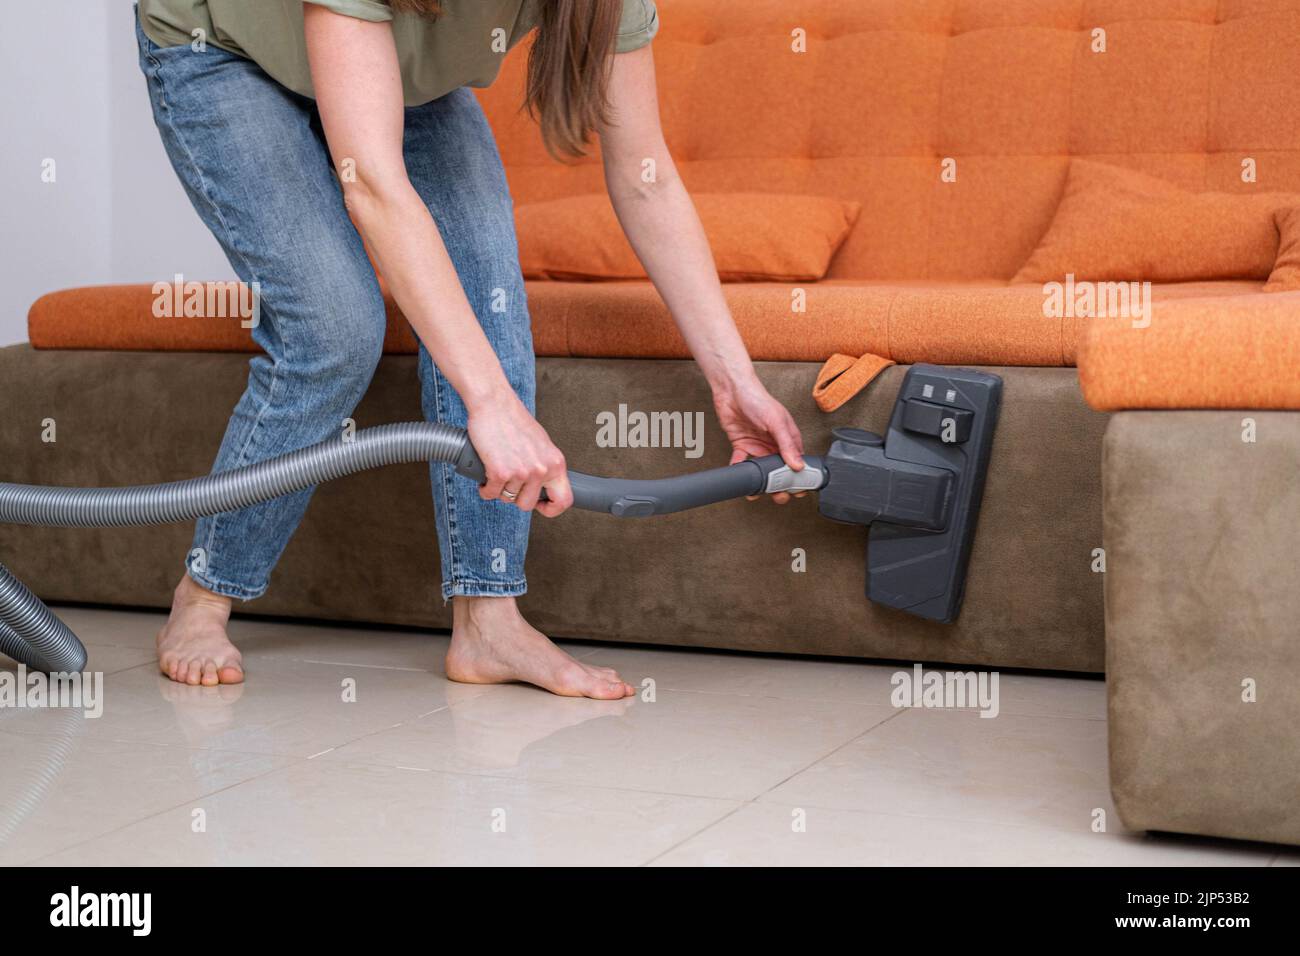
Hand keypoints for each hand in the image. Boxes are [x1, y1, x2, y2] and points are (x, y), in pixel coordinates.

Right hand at [466, 397, 572, 517]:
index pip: (563, 500)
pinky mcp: (500, 472)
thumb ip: (544, 464)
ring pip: (508, 499)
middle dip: (515, 497)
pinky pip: (491, 493)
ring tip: (496, 474)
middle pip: (528, 504)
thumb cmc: (514, 420)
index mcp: (556, 463)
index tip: (540, 505)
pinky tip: (486, 477)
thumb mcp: (541, 444)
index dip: (551, 509)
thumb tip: (544, 485)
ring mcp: (521, 472)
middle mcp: (541, 469)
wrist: (494, 403)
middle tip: (509, 484)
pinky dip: (485, 488)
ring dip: (499, 490)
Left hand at [712, 374, 805, 503]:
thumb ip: (787, 444)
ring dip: (760, 483)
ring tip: (758, 493)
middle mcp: (774, 444)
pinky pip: (741, 464)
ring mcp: (758, 446)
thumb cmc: (758, 399)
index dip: (798, 478)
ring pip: (761, 471)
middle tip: (778, 497)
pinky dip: (740, 472)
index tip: (798, 491)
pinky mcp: (742, 445)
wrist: (731, 390)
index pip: (797, 462)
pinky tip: (740, 478)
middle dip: (780, 485)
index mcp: (788, 438)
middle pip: (779, 470)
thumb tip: (797, 465)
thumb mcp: (776, 421)